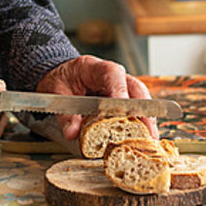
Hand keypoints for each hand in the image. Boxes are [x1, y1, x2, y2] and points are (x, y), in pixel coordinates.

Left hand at [35, 55, 155, 140]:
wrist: (60, 74)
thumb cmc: (61, 79)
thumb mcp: (55, 93)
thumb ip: (64, 113)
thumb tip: (72, 132)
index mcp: (95, 67)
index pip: (113, 75)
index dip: (120, 92)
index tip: (122, 111)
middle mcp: (113, 75)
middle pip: (135, 88)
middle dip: (143, 110)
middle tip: (147, 132)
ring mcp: (121, 86)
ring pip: (140, 98)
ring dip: (146, 118)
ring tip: (150, 138)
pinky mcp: (122, 98)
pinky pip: (136, 107)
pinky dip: (141, 122)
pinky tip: (144, 137)